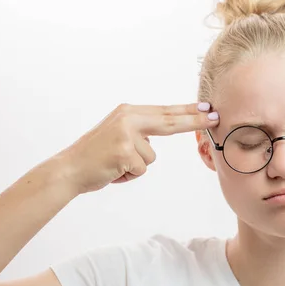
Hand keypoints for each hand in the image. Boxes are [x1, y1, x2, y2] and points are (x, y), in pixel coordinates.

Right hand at [56, 102, 218, 193]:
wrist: (69, 169)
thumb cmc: (97, 156)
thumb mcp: (119, 134)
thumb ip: (141, 130)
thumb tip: (169, 126)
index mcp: (128, 112)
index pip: (164, 112)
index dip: (187, 111)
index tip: (208, 108)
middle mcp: (127, 119)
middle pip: (168, 122)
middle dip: (194, 121)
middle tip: (215, 118)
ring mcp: (125, 135)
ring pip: (151, 158)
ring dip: (137, 167)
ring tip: (116, 165)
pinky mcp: (124, 153)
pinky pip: (141, 170)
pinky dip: (129, 176)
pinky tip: (113, 171)